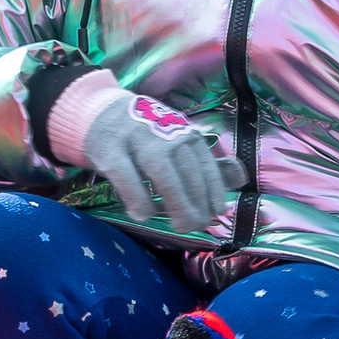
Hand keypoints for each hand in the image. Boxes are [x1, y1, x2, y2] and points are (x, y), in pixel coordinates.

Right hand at [59, 82, 239, 233]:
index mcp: (183, 133)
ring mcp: (136, 140)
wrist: (99, 112)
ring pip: (162, 173)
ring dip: (175, 203)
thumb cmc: (144, 136)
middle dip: (197, 203)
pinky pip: (127, 177)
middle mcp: (164, 133)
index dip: (214, 191)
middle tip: (197, 225)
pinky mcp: (110, 149)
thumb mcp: (175, 141)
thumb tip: (238, 180)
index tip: (217, 213)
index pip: (205, 165)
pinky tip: (143, 214)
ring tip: (180, 226)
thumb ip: (201, 163)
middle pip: (187, 172)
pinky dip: (138, 198)